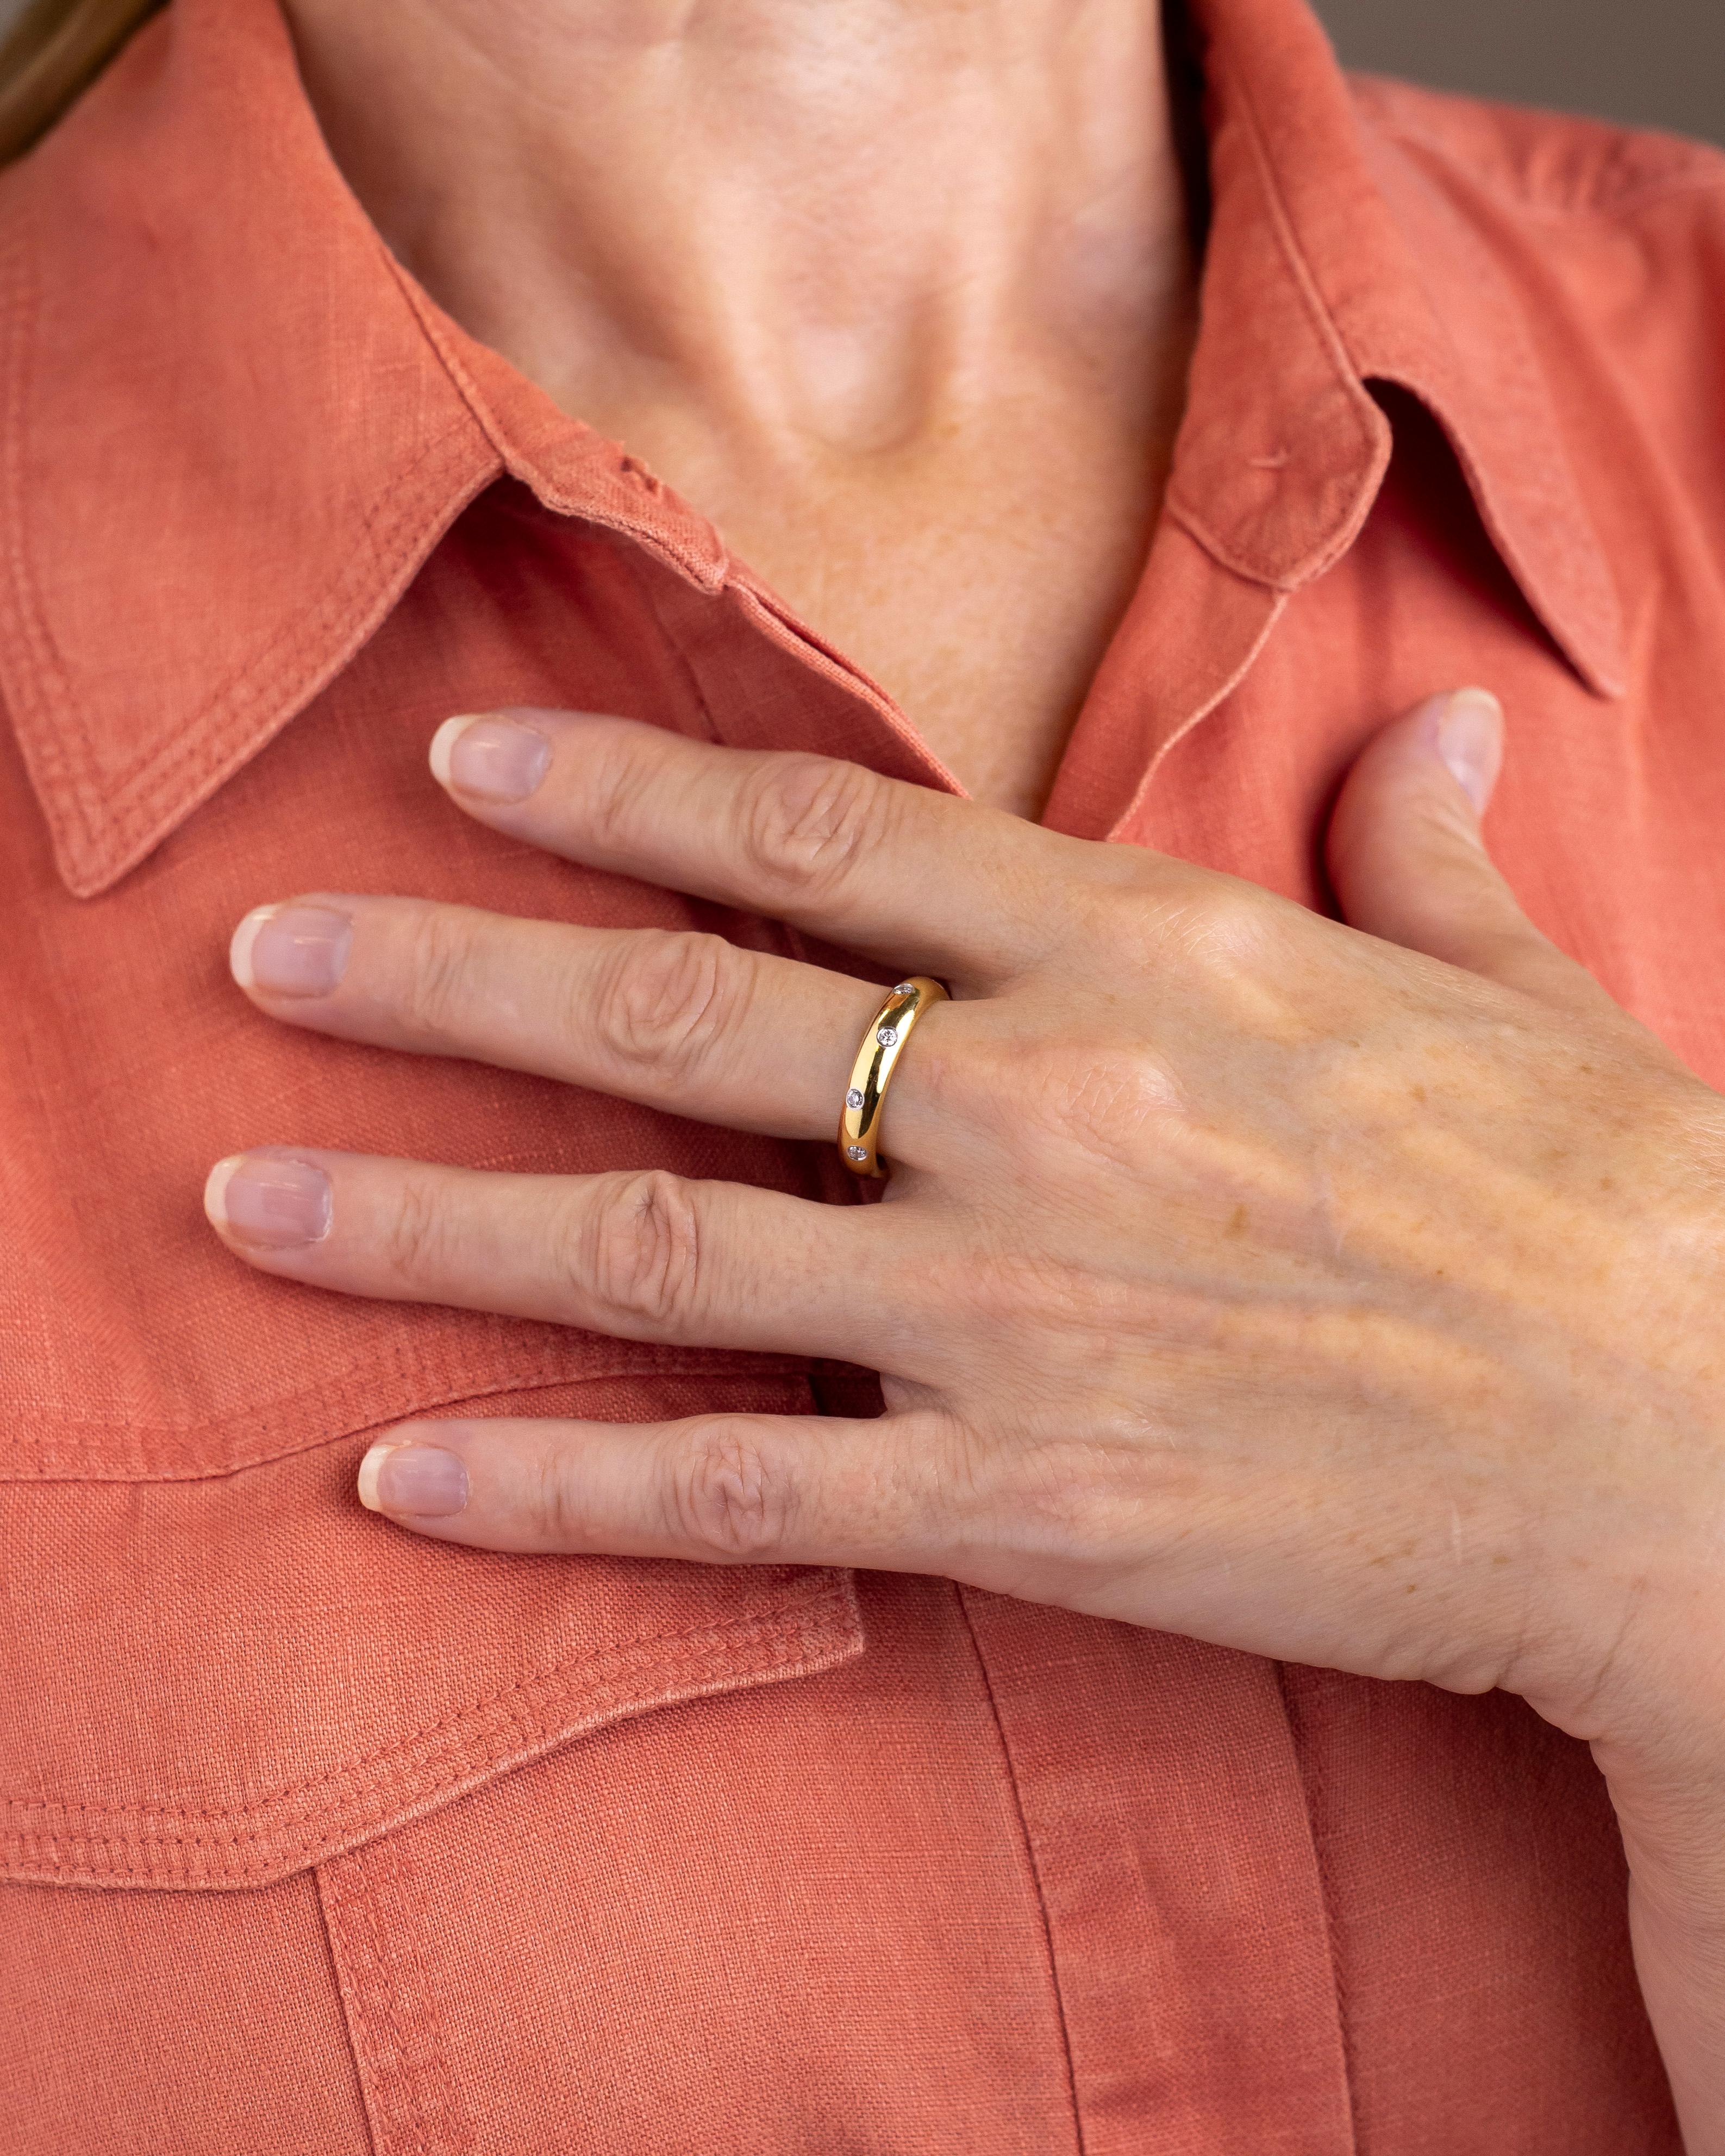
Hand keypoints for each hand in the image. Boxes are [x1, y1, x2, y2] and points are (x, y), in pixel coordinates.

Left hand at [205, 692, 1724, 1768]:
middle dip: (441, 979)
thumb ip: (1423, 860)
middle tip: (270, 958)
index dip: (616, 787)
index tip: (465, 769)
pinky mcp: (1021, 1501)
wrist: (1691, 1450)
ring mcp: (1007, 1311)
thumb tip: (1434, 746)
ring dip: (426, 1214)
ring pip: (647, 1243)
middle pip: (669, 1017)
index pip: (812, 832)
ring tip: (255, 1193)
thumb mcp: (1518, 993)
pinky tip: (405, 1468)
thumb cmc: (1618, 1209)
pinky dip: (554, 1482)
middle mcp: (1036, 1108)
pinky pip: (731, 1489)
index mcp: (1147, 956)